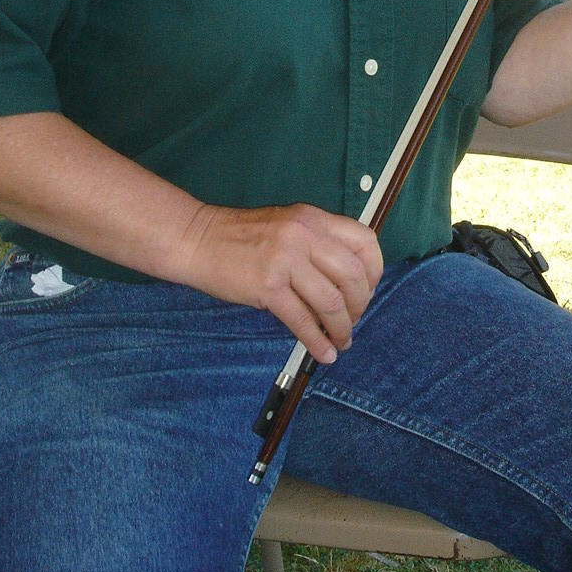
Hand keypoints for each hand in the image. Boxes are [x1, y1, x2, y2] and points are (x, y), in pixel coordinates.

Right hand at [172, 202, 383, 364]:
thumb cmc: (242, 236)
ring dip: (342, 327)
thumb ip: (318, 244)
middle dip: (361, 304)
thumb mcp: (288, 226)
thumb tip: (350, 281)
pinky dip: (317, 341)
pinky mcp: (267, 285)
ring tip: (342, 340)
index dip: (374, 271)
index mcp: (313, 218)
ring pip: (331, 301)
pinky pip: (302, 320)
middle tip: (354, 319)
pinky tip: (323, 352)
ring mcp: (285, 259)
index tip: (369, 289)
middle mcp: (304, 234)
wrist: (197, 238)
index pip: (364, 242)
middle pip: (353, 275)